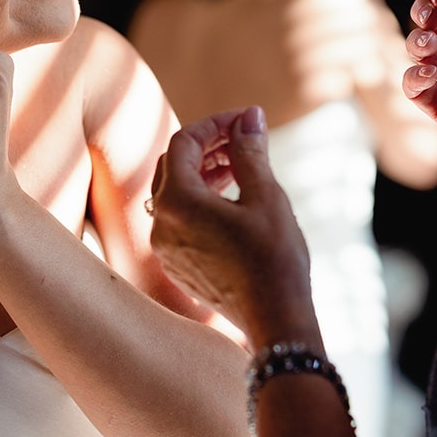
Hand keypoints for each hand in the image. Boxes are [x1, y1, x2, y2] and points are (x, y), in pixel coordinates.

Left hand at [146, 107, 318, 349]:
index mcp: (178, 202)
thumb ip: (249, 151)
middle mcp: (161, 224)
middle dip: (206, 146)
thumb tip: (248, 116)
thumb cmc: (275, 258)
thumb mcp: (266, 196)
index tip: (246, 120)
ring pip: (174, 194)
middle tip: (241, 139)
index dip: (214, 124)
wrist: (275, 320)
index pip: (183, 143)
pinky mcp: (176, 265)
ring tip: (239, 166)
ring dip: (203, 173)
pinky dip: (200, 202)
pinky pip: (179, 220)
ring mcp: (165, 248)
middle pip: (173, 166)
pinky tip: (231, 201)